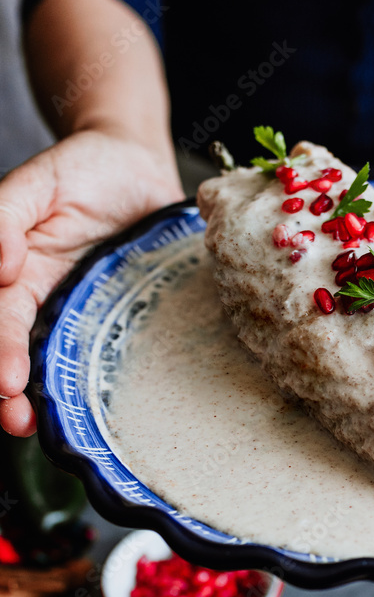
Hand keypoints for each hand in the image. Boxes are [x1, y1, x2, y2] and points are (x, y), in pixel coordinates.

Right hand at [0, 129, 183, 435]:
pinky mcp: (116, 318)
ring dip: (43, 399)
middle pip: (18, 353)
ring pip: (54, 364)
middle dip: (9, 392)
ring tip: (36, 428)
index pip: (2, 320)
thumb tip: (1, 264)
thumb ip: (5, 217)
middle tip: (17, 421)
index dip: (1, 352)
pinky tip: (94, 413)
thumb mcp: (35, 184)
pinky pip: (102, 356)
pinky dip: (94, 385)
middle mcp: (45, 302)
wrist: (137, 167)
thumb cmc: (83, 172)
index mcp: (18, 275)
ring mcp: (81, 314)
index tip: (7, 384)